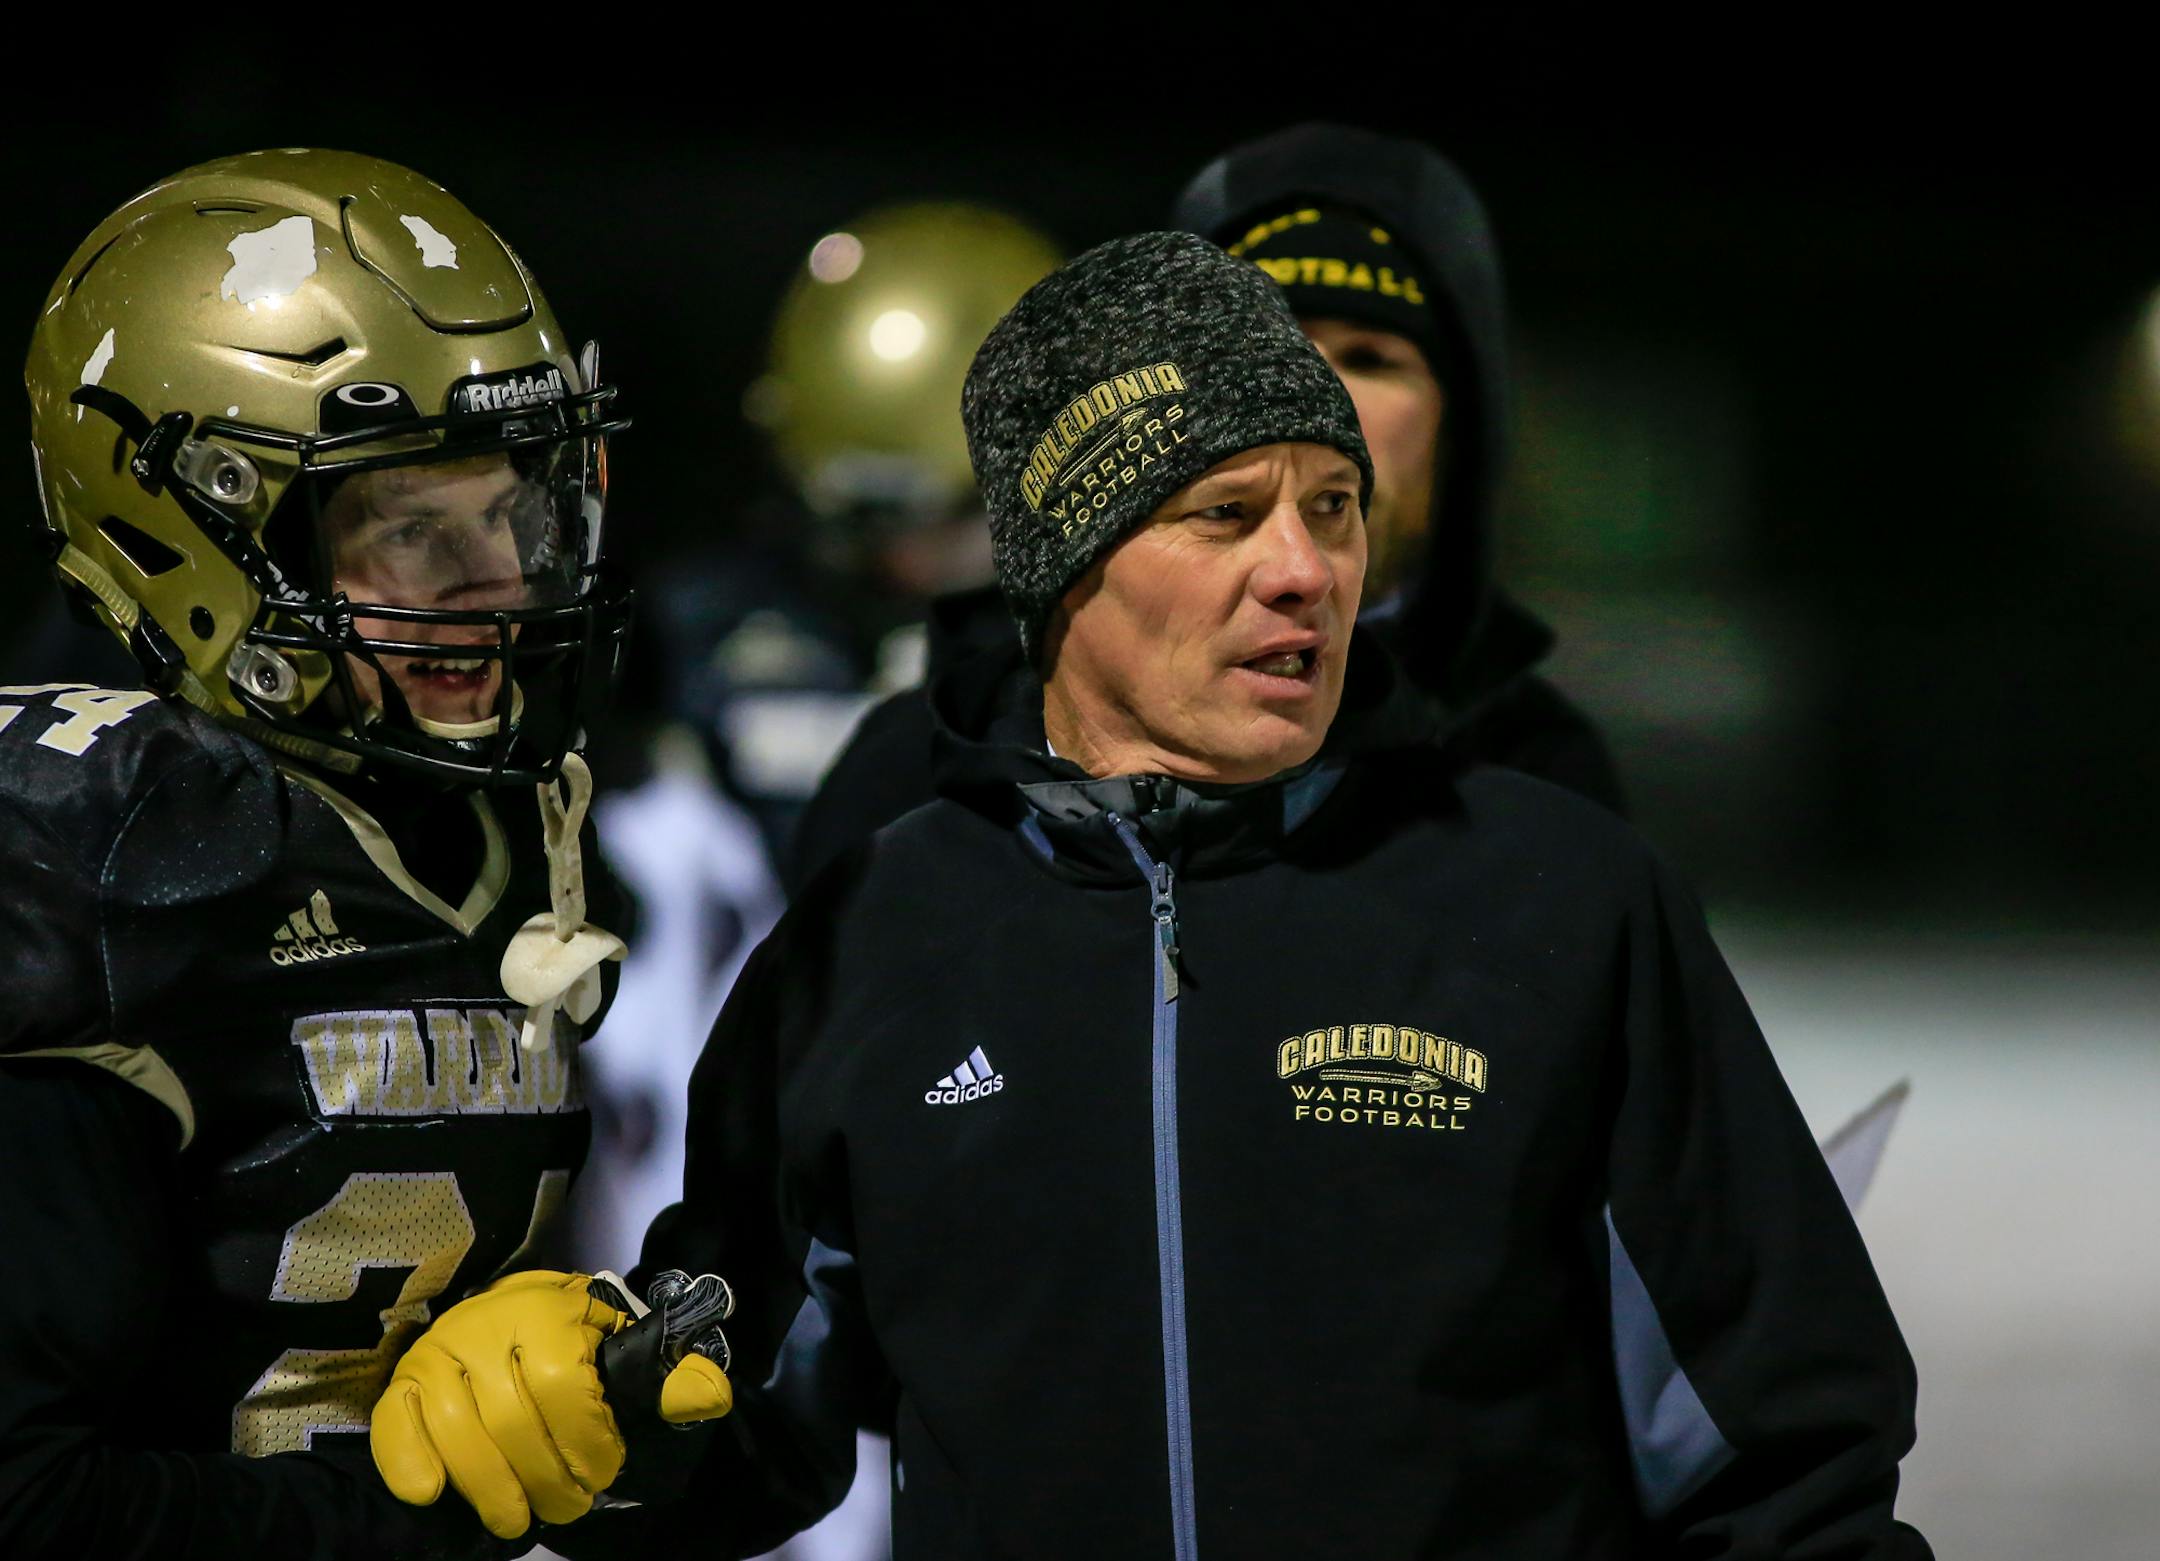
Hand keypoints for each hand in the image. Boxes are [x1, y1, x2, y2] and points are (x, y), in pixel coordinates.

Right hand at [370, 1270, 731, 1537]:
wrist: (510, 1313)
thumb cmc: (574, 1342)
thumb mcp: (623, 1351)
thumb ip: (663, 1378)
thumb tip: (710, 1397)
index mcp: (552, 1311)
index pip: (563, 1387)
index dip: (586, 1442)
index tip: (603, 1472)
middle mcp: (489, 1322)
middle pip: (511, 1420)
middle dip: (545, 1479)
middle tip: (568, 1507)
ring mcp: (440, 1350)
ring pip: (458, 1431)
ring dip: (490, 1489)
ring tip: (518, 1520)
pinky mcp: (404, 1380)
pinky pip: (397, 1424)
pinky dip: (408, 1461)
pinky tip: (431, 1494)